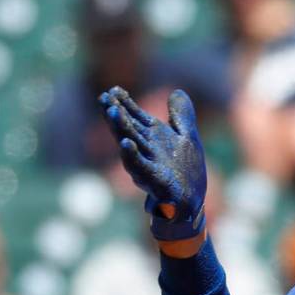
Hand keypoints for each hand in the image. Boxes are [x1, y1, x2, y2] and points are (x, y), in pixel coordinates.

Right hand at [100, 87, 206, 240]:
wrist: (189, 205)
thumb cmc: (184, 172)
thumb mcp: (187, 138)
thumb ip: (181, 116)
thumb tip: (177, 91)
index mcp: (154, 138)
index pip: (136, 117)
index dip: (125, 103)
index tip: (113, 89)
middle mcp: (147, 150)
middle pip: (128, 128)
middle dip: (116, 113)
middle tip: (104, 97)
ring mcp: (149, 165)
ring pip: (131, 144)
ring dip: (120, 129)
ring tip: (113, 112)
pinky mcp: (155, 181)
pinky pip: (141, 167)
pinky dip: (132, 157)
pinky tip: (125, 145)